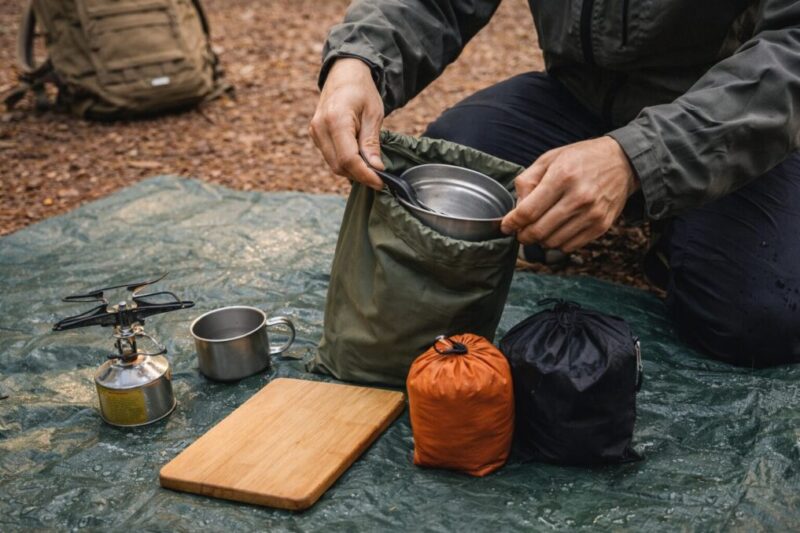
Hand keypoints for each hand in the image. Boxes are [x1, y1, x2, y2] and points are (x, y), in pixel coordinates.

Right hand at [309, 58, 384, 188]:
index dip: (365, 174)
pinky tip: (360, 161)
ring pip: (334, 165)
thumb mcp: (373, 114)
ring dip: (353, 172)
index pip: (348, 159)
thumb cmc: (362, 90)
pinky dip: (346, 164)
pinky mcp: (316, 136)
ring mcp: (315, 133)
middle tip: (380, 178)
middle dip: (360, 176)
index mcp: (336, 120)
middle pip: (339, 166)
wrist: (343, 74)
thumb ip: (371, 142)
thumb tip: (376, 168)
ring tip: (372, 170)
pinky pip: (331, 157)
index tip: (381, 182)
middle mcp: (320, 128)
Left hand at [500, 136, 638, 251]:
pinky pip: (569, 246)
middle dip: (523, 235)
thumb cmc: (581, 159)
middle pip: (539, 231)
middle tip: (520, 231)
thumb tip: (516, 209)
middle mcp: (579, 197)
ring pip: (552, 242)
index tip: (506, 226)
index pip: (528, 211)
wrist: (622, 162)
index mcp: (562, 176)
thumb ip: (527, 182)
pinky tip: (556, 230)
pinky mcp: (601, 226)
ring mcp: (592, 214)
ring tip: (539, 228)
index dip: (512, 223)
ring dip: (540, 240)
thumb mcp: (549, 159)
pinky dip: (557, 243)